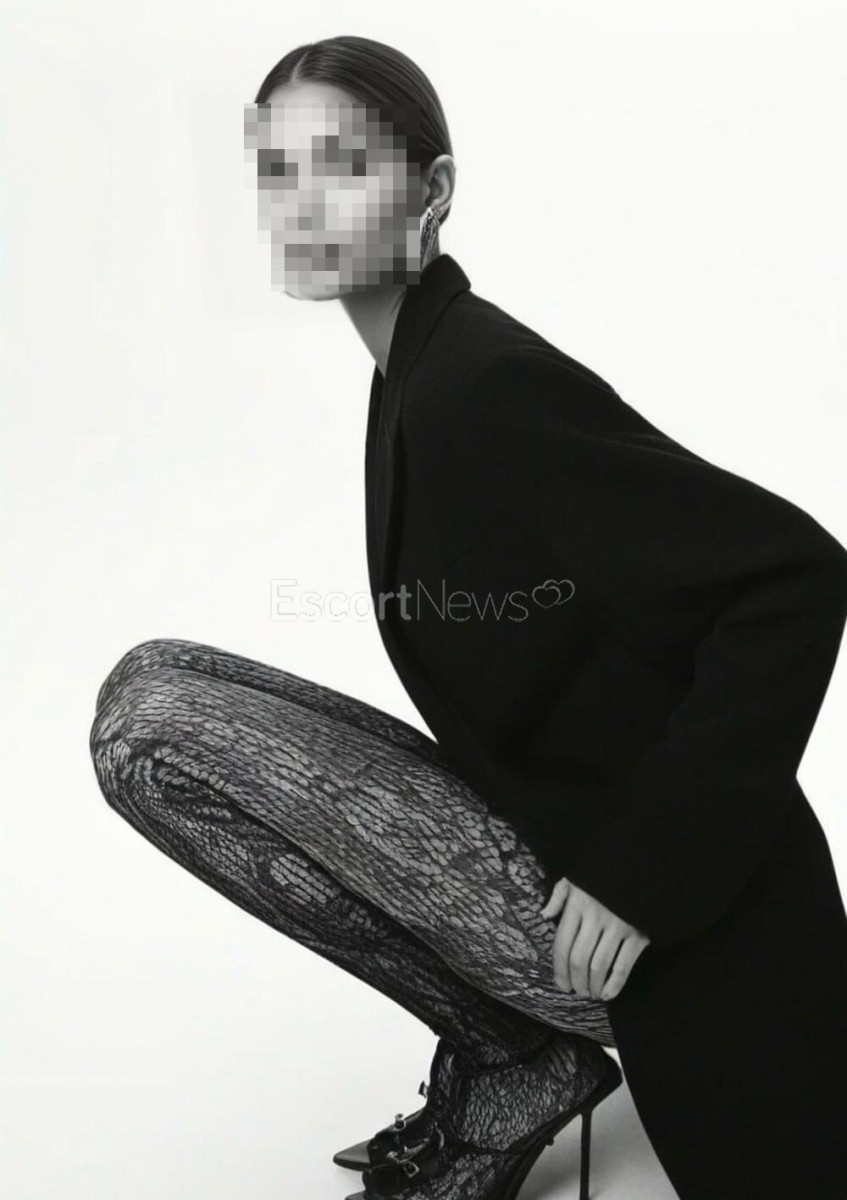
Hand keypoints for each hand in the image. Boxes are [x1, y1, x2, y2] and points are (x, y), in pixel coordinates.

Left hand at [540, 877, 650, 1001]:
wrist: (640, 871)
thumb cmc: (602, 879)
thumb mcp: (576, 879)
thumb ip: (559, 896)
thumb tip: (544, 915)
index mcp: (578, 904)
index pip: (562, 943)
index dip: (559, 968)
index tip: (560, 983)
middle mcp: (595, 916)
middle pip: (579, 958)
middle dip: (575, 980)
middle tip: (576, 991)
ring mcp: (617, 926)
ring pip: (598, 965)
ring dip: (592, 985)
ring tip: (590, 993)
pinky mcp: (637, 935)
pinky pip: (623, 966)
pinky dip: (615, 984)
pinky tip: (607, 994)